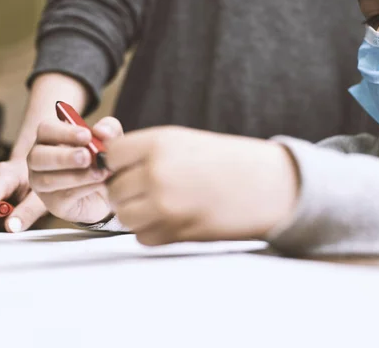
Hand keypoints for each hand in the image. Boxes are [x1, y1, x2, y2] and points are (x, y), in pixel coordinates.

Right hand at [27, 117, 122, 223]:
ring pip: (48, 180)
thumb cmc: (103, 159)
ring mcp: (42, 183)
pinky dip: (84, 188)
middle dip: (63, 156)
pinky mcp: (53, 203)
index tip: (87, 135)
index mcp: (50, 137)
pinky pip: (63, 196)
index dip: (63, 132)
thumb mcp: (111, 140)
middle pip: (37, 156)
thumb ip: (109, 130)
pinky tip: (100, 183)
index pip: (45, 130)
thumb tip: (101, 131)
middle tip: (87, 157)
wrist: (112, 190)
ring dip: (76, 176)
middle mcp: (39, 159)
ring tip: (100, 172)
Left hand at [105, 126, 299, 245]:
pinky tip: (173, 218)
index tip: (129, 166)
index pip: (112, 155)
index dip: (118, 162)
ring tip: (159, 204)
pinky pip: (143, 236)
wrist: (268, 186)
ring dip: (136, 212)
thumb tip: (110, 164)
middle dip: (126, 190)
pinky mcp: (176, 233)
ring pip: (125, 215)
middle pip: (114, 188)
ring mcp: (165, 205)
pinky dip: (152, 231)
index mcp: (160, 143)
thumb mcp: (185, 141)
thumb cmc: (230, 161)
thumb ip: (147, 151)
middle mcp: (157, 172)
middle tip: (146, 188)